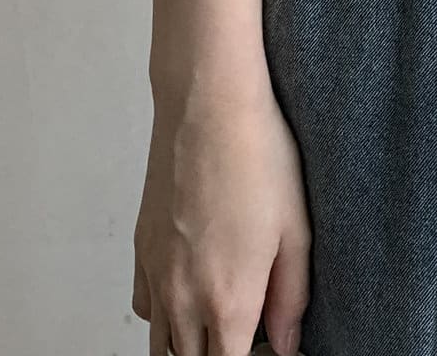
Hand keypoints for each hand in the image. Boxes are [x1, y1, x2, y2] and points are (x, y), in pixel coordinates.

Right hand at [133, 72, 309, 355]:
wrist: (207, 106)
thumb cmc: (258, 156)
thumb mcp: (295, 228)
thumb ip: (291, 297)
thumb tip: (285, 343)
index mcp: (228, 299)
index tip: (271, 348)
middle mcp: (183, 297)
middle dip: (221, 355)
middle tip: (251, 333)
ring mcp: (156, 275)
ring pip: (162, 344)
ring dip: (190, 344)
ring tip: (222, 320)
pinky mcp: (141, 250)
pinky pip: (145, 308)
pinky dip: (164, 316)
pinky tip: (191, 292)